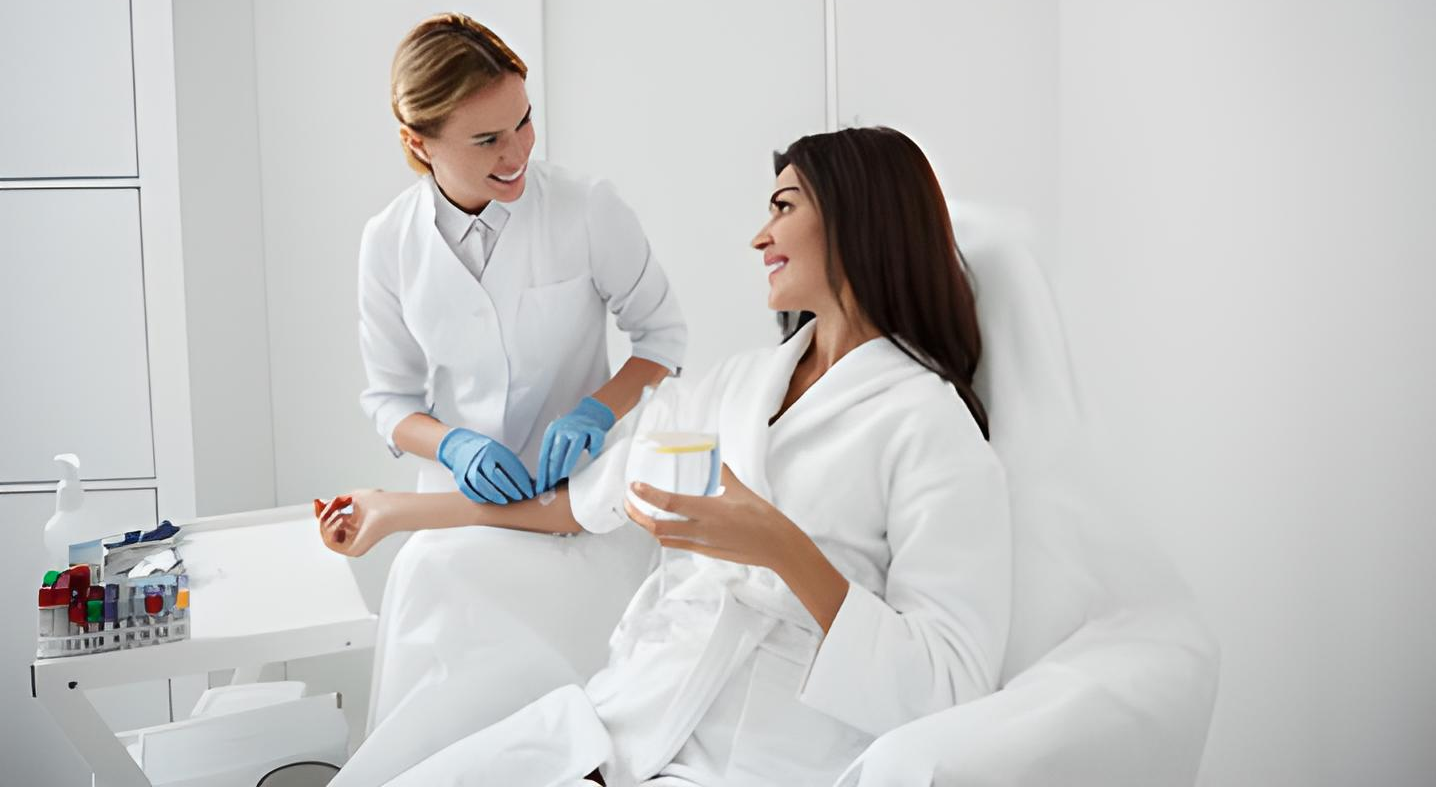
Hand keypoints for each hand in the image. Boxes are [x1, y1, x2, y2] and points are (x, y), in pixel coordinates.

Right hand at [315, 490, 399, 557]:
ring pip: (327, 537)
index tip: (320, 505)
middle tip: (332, 509)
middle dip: (324, 518)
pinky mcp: (353, 551)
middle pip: (326, 531)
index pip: (332, 522)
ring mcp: (353, 545)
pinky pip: (331, 544)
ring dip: (327, 523)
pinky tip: (341, 521)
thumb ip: (334, 503)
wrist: (391, 510)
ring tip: (340, 514)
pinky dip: (331, 530)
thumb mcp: (351, 498)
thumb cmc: (378, 502)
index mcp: (354, 525)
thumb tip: (318, 504)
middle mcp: (353, 537)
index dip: (323, 514)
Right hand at [438, 428, 535, 504]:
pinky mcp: (459, 476)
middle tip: (519, 497)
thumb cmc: (486, 452)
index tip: (529, 491)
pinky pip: (468, 489)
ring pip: (480, 484)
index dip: (521, 481)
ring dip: (494, 495)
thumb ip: (513, 468)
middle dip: (509, 489)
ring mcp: (468, 467)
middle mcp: (479, 457)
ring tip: (504, 501)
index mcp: (493, 450)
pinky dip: (479, 496)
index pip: (509, 467)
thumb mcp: (501, 453)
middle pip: (495, 476)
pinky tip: (488, 500)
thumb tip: (531, 484)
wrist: (460, 445)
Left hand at [536, 397, 615, 490]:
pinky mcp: (596, 430)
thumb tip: (544, 479)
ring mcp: (581, 428)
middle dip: (552, 471)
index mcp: (553, 431)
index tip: (541, 485)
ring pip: (574, 447)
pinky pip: (595, 441)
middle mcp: (566, 428)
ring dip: (568, 462)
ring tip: (563, 474)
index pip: (546, 454)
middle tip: (550, 485)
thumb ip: (553, 453)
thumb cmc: (572, 431)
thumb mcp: (558, 438)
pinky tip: (591, 455)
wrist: (590, 412)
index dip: (543, 471)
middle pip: (557, 452)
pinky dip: (593, 449)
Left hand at [623, 464, 806, 570]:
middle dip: (637, 516)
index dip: (647, 495)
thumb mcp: (740, 490)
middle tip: (628, 502)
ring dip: (648, 526)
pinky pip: (678, 544)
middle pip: (657, 526)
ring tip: (640, 514)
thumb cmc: (762, 516)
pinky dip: (665, 535)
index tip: (634, 486)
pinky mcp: (706, 552)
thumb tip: (714, 458)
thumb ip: (723, 473)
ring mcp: (702, 544)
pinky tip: (664, 527)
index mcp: (708, 510)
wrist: (776, 546)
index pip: (669, 502)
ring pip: (664, 537)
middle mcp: (701, 530)